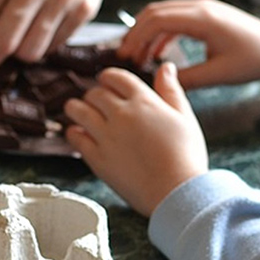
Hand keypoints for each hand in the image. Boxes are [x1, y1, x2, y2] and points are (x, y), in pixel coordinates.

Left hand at [64, 62, 208, 216]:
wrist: (176, 192)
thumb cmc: (186, 157)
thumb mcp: (184, 118)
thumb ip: (171, 90)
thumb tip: (166, 67)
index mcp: (144, 102)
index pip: (116, 77)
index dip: (108, 77)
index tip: (105, 82)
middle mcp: (121, 115)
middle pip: (95, 93)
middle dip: (94, 95)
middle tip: (94, 101)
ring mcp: (106, 136)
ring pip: (77, 111)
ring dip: (75, 108)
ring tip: (76, 111)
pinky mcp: (96, 157)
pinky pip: (75, 138)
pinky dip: (73, 132)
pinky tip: (78, 133)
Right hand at [118, 0, 259, 89]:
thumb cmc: (253, 60)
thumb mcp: (218, 74)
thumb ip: (187, 79)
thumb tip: (158, 83)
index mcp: (203, 19)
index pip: (157, 20)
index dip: (136, 38)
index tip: (125, 58)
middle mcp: (200, 7)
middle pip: (154, 12)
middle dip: (135, 34)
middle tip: (124, 58)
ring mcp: (203, 8)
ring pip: (162, 13)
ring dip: (145, 32)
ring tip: (136, 56)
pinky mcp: (205, 14)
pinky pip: (174, 18)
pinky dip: (160, 33)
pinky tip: (155, 53)